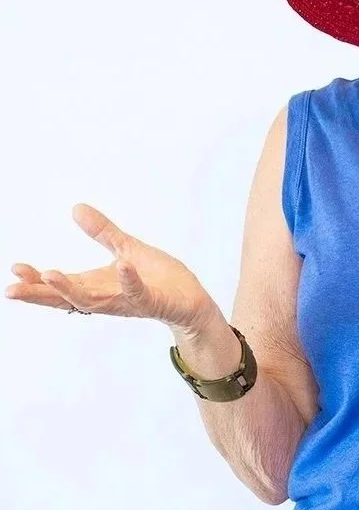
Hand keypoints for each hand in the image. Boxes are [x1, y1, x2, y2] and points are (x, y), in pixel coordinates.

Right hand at [5, 203, 215, 331]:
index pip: (61, 285)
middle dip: (40, 293)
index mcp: (98, 285)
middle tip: (12, 289)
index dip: (37, 281)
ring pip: (94, 300)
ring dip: (71, 288)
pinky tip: (120, 266)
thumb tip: (76, 208)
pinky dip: (129, 280)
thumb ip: (102, 232)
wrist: (191, 300)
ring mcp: (128, 300)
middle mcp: (107, 297)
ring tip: (49, 274)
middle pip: (67, 298)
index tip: (14, 270)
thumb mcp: (126, 249)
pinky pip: (138, 291)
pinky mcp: (153, 301)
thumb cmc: (157, 278)